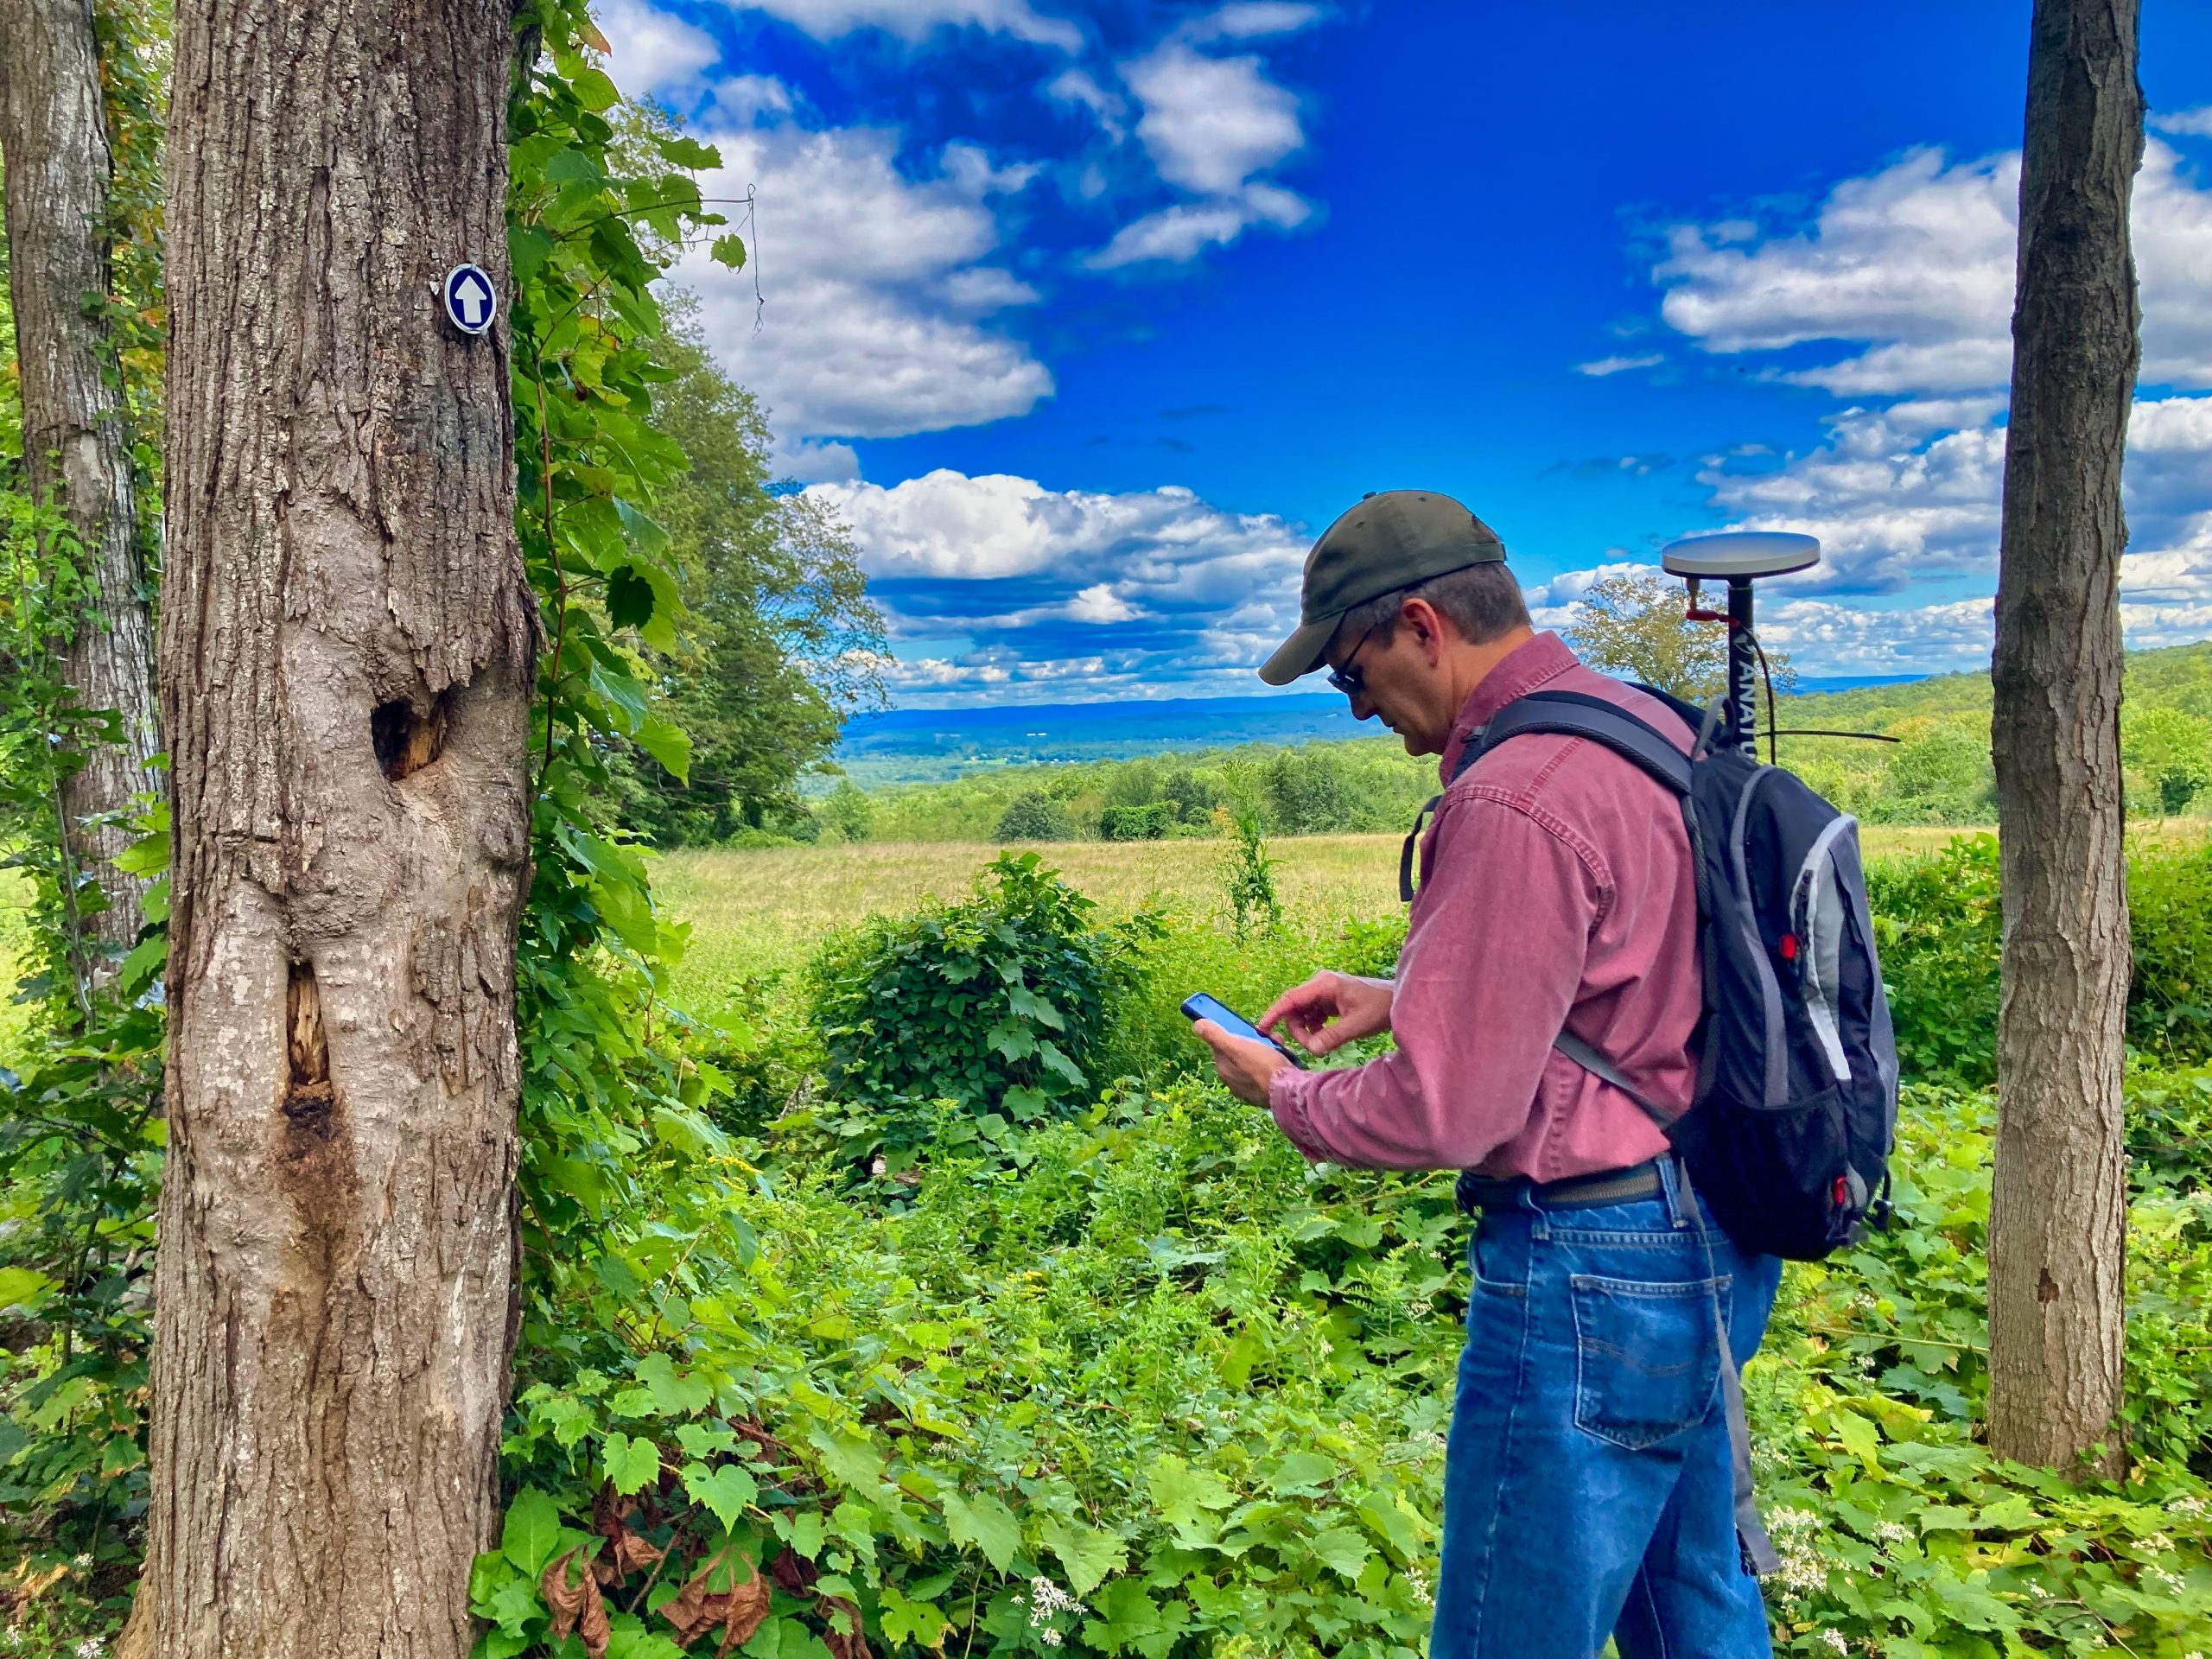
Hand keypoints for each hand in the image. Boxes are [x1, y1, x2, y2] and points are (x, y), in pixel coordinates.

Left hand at [1192, 1020, 1291, 1107]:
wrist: (1288, 1090)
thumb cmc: (1261, 1066)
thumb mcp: (1236, 1046)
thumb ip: (1215, 1035)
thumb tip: (1197, 1024)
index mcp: (1224, 1071)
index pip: (1222, 1046)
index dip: (1233, 1034)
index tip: (1246, 1027)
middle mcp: (1234, 1082)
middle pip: (1241, 1054)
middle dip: (1253, 1041)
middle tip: (1265, 1035)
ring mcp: (1251, 1089)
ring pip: (1257, 1062)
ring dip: (1267, 1050)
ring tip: (1277, 1044)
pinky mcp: (1267, 1093)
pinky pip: (1269, 1072)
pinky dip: (1275, 1063)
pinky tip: (1284, 1058)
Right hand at [1257, 972, 1393, 1056]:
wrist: (1398, 1001)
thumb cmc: (1380, 1008)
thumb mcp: (1357, 1025)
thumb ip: (1332, 1037)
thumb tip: (1311, 1050)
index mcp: (1325, 984)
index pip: (1291, 998)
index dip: (1274, 1014)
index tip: (1262, 1029)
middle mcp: (1321, 984)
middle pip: (1294, 1008)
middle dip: (1297, 1029)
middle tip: (1311, 1047)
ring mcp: (1325, 992)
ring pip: (1302, 1013)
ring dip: (1306, 1030)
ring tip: (1321, 1044)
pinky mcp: (1329, 1000)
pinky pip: (1312, 1014)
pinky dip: (1314, 1028)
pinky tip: (1325, 1037)